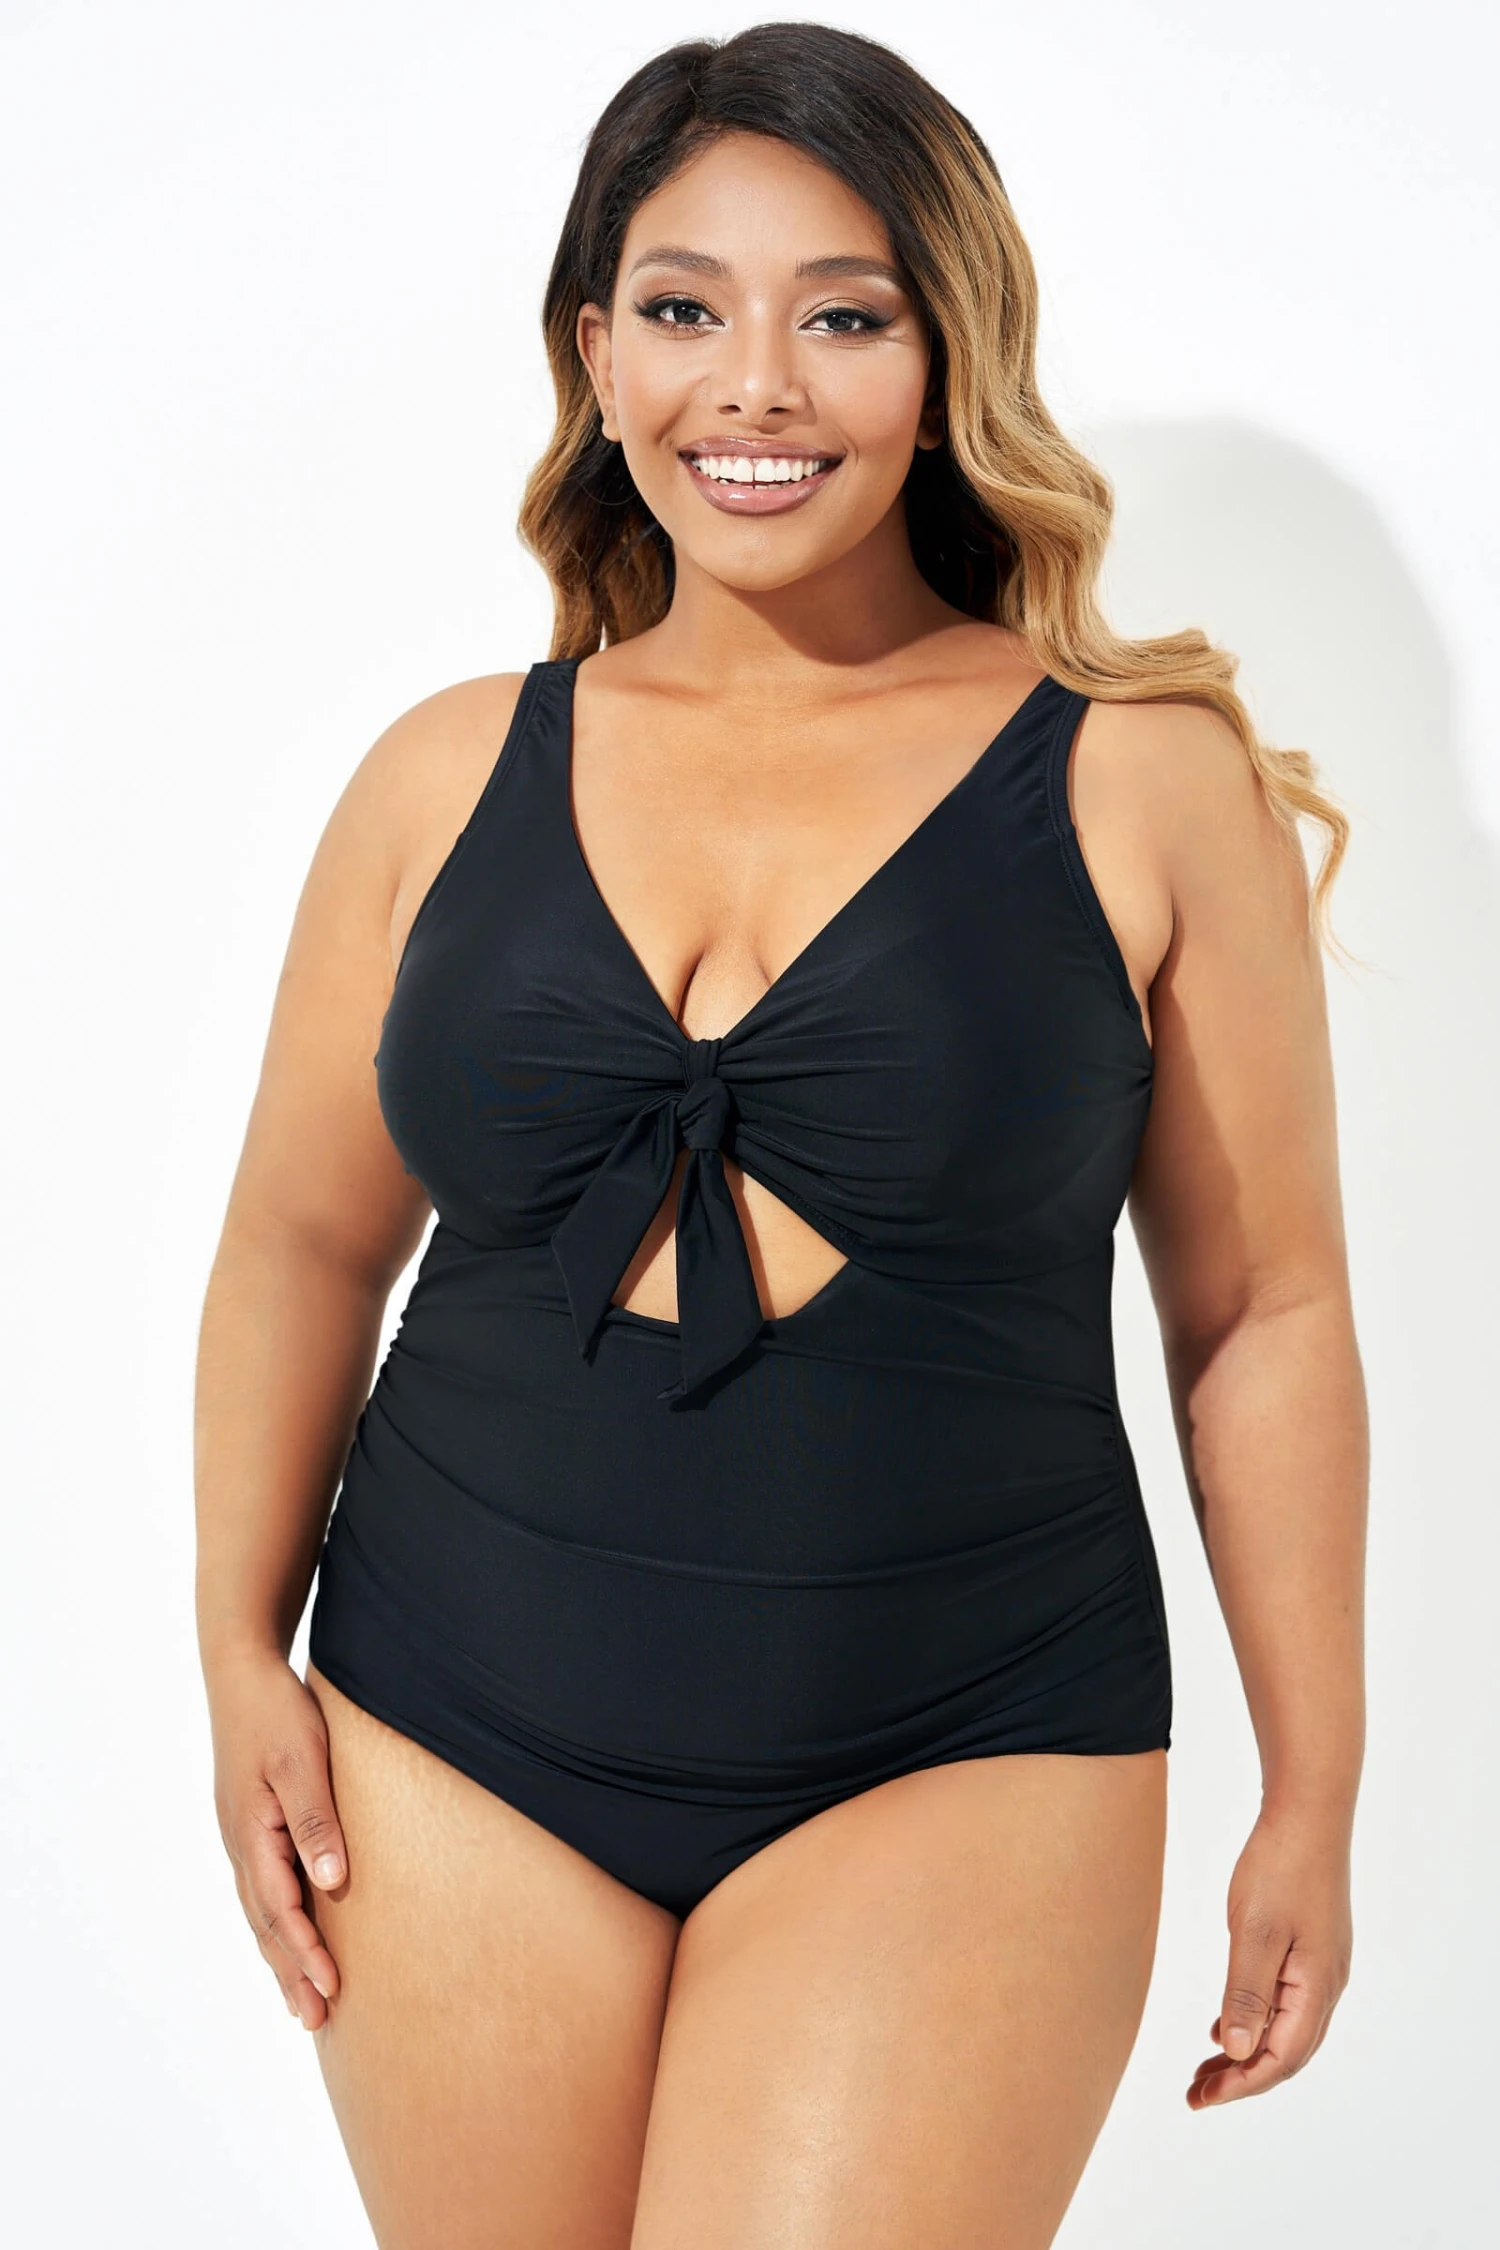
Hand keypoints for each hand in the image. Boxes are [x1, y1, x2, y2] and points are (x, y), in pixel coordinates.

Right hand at [206, 1644, 348, 2031]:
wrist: (241, 1673)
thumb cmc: (278, 1712)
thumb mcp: (304, 1761)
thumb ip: (316, 1820)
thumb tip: (331, 1882)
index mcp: (252, 1834)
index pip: (280, 1909)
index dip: (305, 1952)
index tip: (332, 1988)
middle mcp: (241, 1844)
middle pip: (265, 1923)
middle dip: (291, 1972)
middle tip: (316, 2020)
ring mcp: (241, 1836)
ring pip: (260, 1911)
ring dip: (282, 1956)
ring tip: (304, 2000)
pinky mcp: (250, 1825)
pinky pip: (262, 1888)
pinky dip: (276, 1924)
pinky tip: (289, 1938)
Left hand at [1188, 1803, 1352, 2108]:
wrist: (1308, 1812)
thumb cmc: (1280, 1866)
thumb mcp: (1255, 1933)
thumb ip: (1247, 1994)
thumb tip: (1240, 2054)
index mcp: (1317, 1988)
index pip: (1281, 2059)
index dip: (1241, 2085)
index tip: (1201, 2098)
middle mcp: (1327, 1985)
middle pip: (1287, 2053)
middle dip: (1243, 2078)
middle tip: (1196, 2093)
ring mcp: (1322, 1966)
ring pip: (1286, 2029)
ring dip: (1248, 2052)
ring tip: (1207, 2068)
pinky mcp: (1312, 1947)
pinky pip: (1286, 2003)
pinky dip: (1256, 2021)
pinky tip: (1226, 2023)